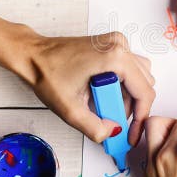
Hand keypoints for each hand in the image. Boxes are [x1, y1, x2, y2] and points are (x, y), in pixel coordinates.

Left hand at [24, 31, 155, 144]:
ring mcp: (117, 42)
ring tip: (102, 105)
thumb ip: (94, 127)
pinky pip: (129, 69)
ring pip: (139, 76)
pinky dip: (121, 85)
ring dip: (127, 96)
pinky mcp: (112, 45)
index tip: (131, 133)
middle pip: (144, 84)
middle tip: (110, 119)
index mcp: (115, 57)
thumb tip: (113, 132)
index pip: (144, 92)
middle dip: (131, 107)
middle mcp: (120, 45)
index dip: (141, 118)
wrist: (31, 55)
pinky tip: (102, 93)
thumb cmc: (47, 72)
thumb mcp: (70, 109)